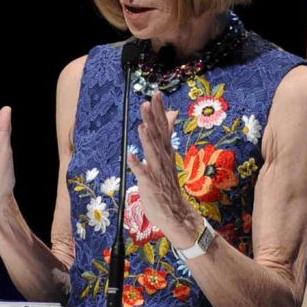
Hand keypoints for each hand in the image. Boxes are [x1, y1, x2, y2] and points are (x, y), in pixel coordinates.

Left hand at [127, 91, 199, 244]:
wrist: (176, 214)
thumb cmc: (167, 184)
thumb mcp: (167, 156)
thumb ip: (166, 135)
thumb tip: (170, 115)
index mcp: (166, 152)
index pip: (163, 127)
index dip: (159, 111)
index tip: (156, 93)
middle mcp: (163, 159)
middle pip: (158, 136)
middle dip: (152, 119)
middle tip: (147, 101)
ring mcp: (157, 172)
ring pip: (152, 153)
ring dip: (147, 140)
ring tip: (142, 125)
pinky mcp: (151, 185)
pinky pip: (143, 174)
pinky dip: (137, 165)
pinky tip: (130, 156)